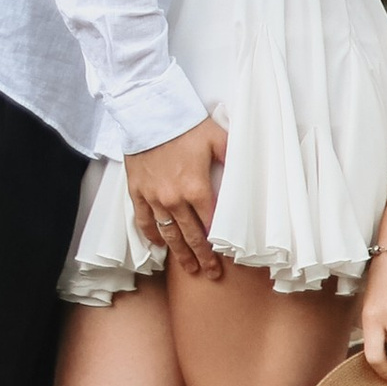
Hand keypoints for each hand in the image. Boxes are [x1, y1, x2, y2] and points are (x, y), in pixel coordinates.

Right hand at [125, 121, 230, 276]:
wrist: (148, 112)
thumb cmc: (186, 124)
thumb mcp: (218, 138)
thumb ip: (234, 158)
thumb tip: (250, 173)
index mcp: (197, 188)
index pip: (211, 225)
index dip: (219, 244)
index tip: (225, 258)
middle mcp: (174, 199)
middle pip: (190, 236)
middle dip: (202, 257)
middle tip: (211, 273)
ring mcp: (153, 198)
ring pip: (168, 234)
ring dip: (179, 253)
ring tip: (189, 268)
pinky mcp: (137, 192)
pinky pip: (144, 221)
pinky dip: (152, 235)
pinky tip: (159, 246)